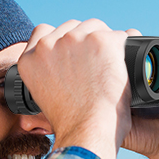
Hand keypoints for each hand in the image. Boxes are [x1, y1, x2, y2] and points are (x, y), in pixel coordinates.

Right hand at [16, 20, 132, 158]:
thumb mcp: (44, 96)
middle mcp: (49, 44)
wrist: (88, 132)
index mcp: (30, 58)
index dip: (62, 40)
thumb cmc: (73, 124)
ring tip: (112, 65)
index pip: (44, 32)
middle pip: (72, 27)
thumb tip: (66, 66)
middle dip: (85, 41)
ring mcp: (75, 40)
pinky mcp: (101, 41)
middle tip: (98, 64)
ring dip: (105, 42)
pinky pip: (121, 36)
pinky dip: (127, 46)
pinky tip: (129, 60)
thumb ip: (48, 73)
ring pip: (96, 28)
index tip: (75, 53)